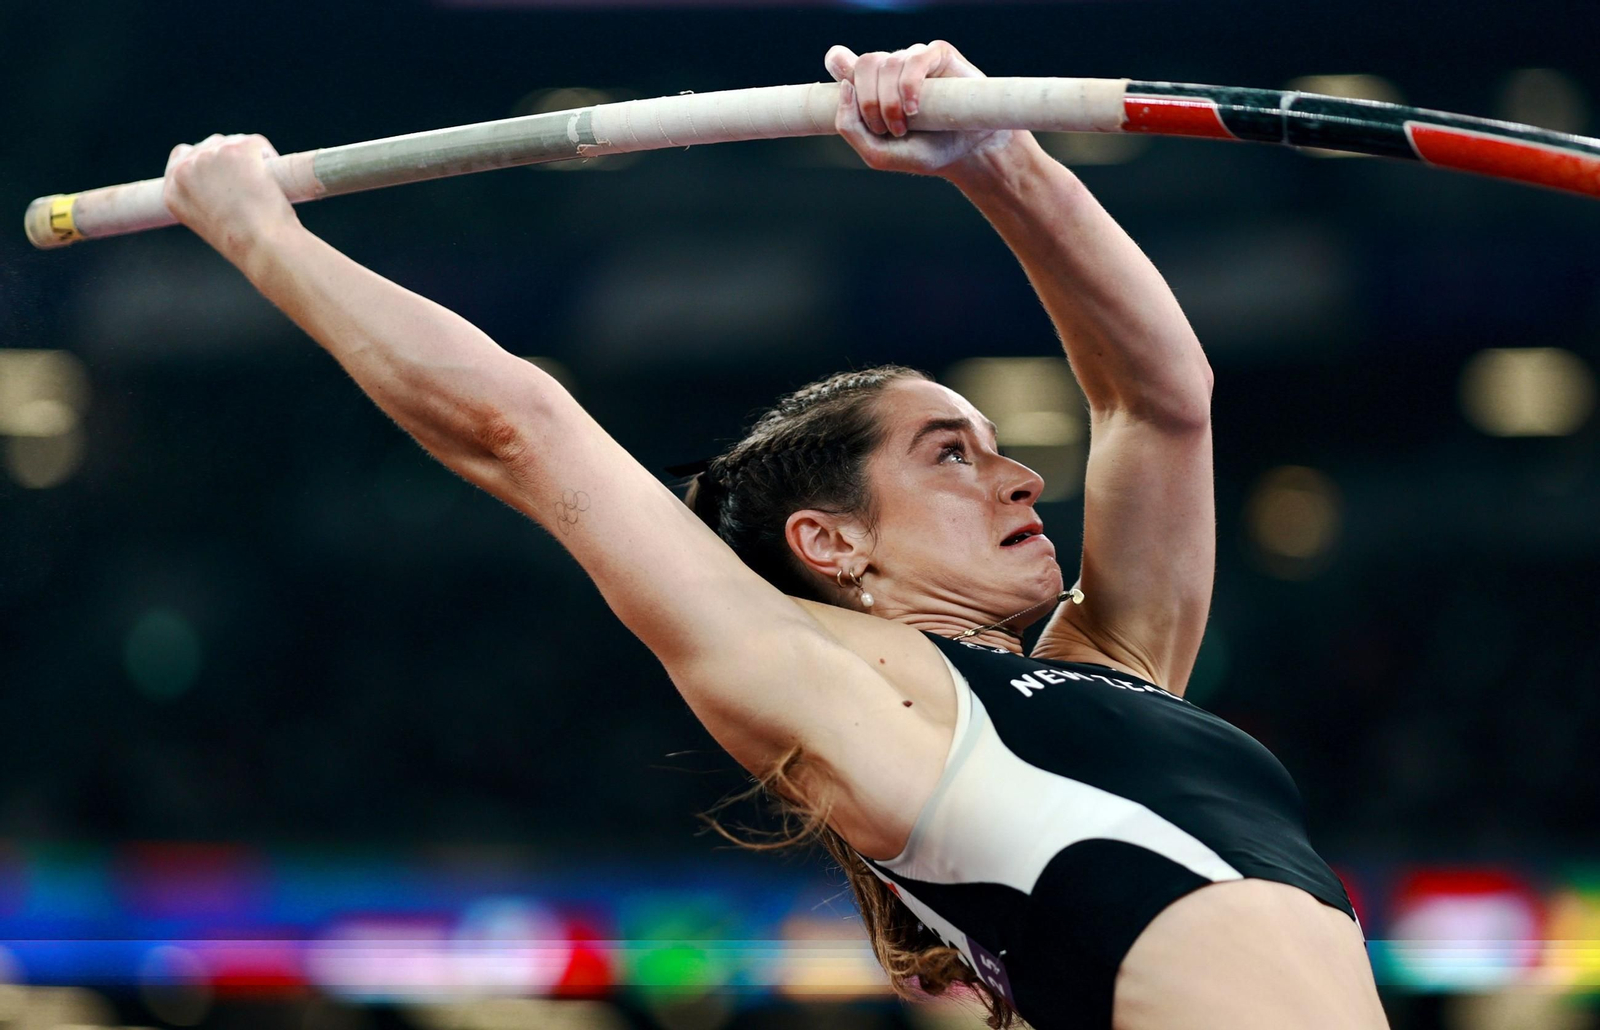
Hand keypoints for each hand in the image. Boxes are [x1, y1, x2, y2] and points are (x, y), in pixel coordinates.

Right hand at [163, 133, 300, 260]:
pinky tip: (273, 178)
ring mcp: (209, 156)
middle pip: (207, 146)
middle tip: (248, 181)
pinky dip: (266, 156)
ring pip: (231, 142)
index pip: (180, 158)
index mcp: (172, 192)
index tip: (221, 169)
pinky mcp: (236, 148)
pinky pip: (254, 143)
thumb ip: (208, 198)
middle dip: (228, 158)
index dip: (205, 162)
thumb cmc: (245, 244)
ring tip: (260, 187)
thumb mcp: (211, 224)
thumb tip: (226, 182)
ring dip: (246, 157)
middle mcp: (184, 170)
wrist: (261, 244)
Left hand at [824, 40, 1020, 177]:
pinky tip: (915, 109)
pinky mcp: (937, 55)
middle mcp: (889, 70)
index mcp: (870, 88)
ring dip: (889, 102)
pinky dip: (909, 87)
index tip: (846, 88)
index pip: (841, 60)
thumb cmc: (923, 152)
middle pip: (863, 65)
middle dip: (869, 102)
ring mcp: (913, 60)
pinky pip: (914, 59)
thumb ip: (850, 128)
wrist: (966, 153)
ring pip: (886, 64)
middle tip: (886, 130)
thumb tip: (845, 87)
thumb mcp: (878, 154)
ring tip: (904, 127)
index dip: (838, 64)